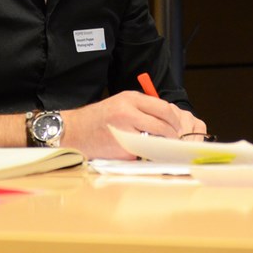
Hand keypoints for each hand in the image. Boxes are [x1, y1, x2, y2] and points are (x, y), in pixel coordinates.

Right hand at [62, 91, 206, 158]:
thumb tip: (167, 119)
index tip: (178, 127)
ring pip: (157, 139)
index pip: (163, 108)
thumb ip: (141, 108)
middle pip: (164, 124)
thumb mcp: (119, 103)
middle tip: (175, 140)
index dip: (174, 120)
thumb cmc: (98, 118)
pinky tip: (141, 153)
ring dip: (162, 145)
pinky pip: (143, 151)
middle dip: (173, 134)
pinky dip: (145, 153)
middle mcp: (128, 112)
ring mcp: (125, 131)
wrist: (74, 131)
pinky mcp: (122, 148)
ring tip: (160, 147)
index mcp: (130, 99)